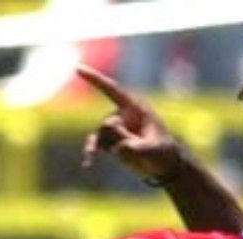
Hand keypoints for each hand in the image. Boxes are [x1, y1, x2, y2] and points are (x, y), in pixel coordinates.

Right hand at [77, 64, 184, 183]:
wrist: (164, 166)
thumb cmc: (163, 153)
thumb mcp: (153, 150)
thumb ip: (136, 148)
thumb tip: (117, 149)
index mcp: (134, 107)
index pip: (111, 90)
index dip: (95, 79)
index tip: (78, 68)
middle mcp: (121, 114)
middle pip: (107, 124)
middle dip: (118, 139)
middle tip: (138, 148)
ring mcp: (115, 127)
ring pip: (100, 136)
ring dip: (112, 149)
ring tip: (132, 155)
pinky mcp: (110, 140)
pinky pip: (95, 144)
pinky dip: (91, 152)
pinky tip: (88, 164)